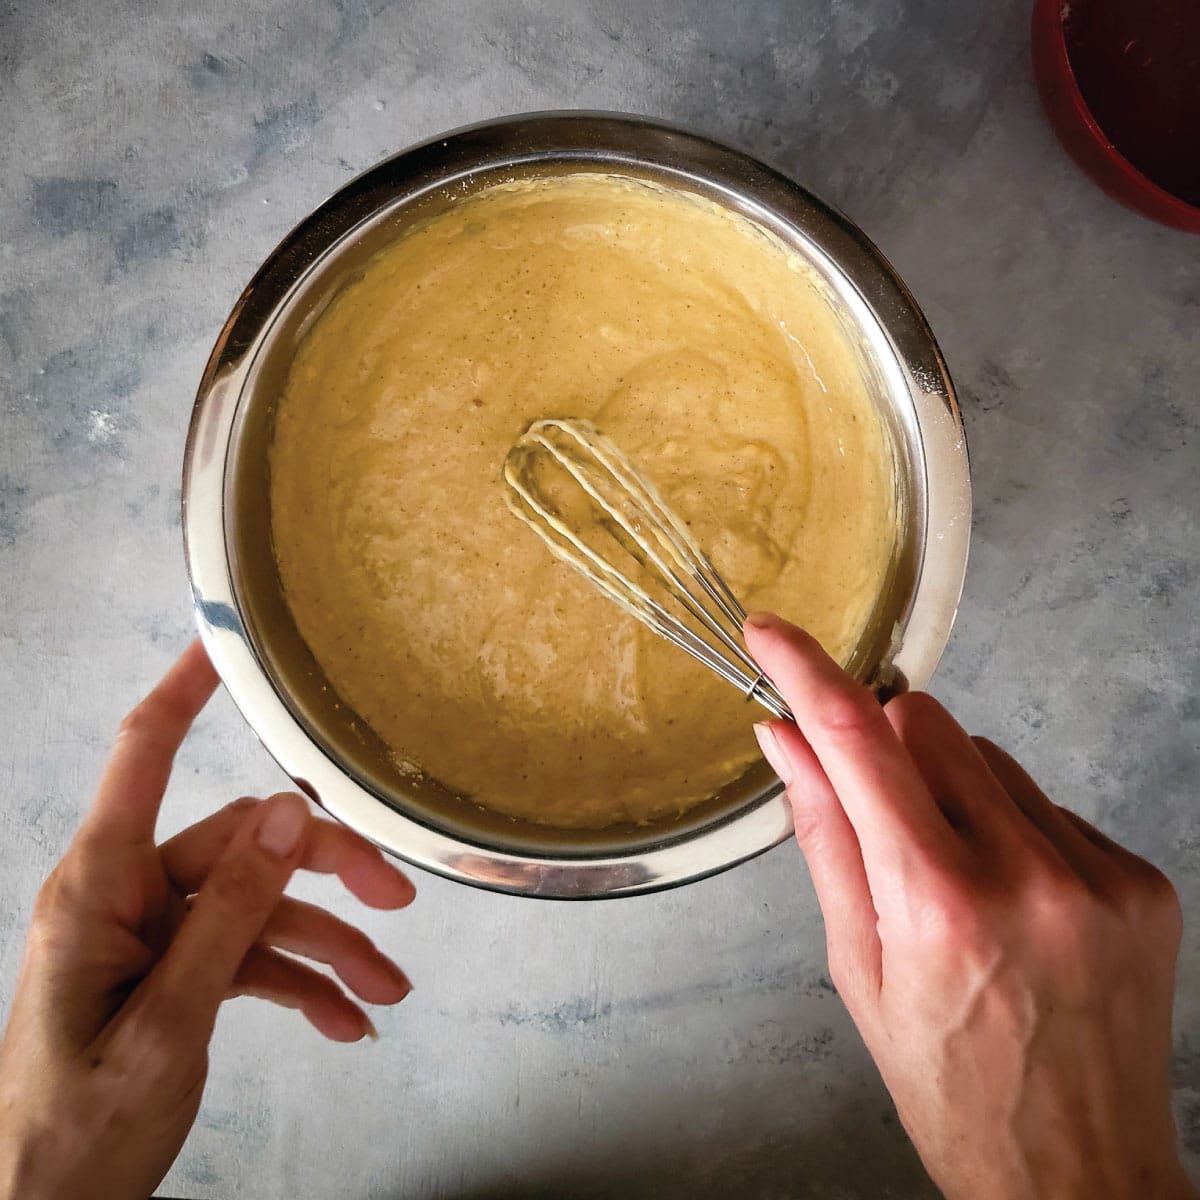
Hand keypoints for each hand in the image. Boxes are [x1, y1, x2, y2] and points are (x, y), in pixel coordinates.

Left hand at [0, 641, 416, 1199]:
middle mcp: (127, 896)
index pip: (141, 753)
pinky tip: (346, 1022)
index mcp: (99, 887)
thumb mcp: (166, 1024)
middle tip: (395, 904)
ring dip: (329, 945)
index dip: (186, 689)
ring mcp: (154, 936)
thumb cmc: (75, 1129)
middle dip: (325, 872)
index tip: (231, 641)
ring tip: (386, 991)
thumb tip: (289, 818)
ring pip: (261, 905)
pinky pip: (253, 956)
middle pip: (243, 844)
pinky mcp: (176, 974)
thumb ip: (228, 916)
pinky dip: (303, 984)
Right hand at [744, 612, 1193, 1199]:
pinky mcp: (1138, 878)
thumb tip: (784, 742)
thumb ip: (822, 836)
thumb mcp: (855, 968)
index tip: (772, 635)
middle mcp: (1025, 874)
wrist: (1074, 1173)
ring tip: (953, 876)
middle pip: (929, 726)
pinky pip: (1047, 802)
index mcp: (935, 904)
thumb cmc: (949, 1086)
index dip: (806, 673)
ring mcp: (1094, 874)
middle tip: (877, 814)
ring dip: (952, 786)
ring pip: (990, 756)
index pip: (857, 745)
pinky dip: (1013, 825)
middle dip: (885, 746)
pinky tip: (1010, 895)